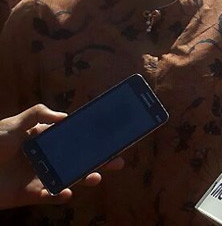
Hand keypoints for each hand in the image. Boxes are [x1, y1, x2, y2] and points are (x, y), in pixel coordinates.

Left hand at [0, 104, 124, 209]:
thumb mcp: (12, 124)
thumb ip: (37, 115)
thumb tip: (65, 116)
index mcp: (44, 140)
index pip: (73, 137)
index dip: (92, 137)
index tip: (110, 136)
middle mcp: (46, 157)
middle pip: (79, 158)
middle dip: (100, 159)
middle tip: (119, 160)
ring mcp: (41, 176)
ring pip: (71, 177)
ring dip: (86, 178)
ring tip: (96, 177)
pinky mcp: (32, 194)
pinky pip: (51, 196)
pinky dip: (60, 195)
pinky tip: (65, 191)